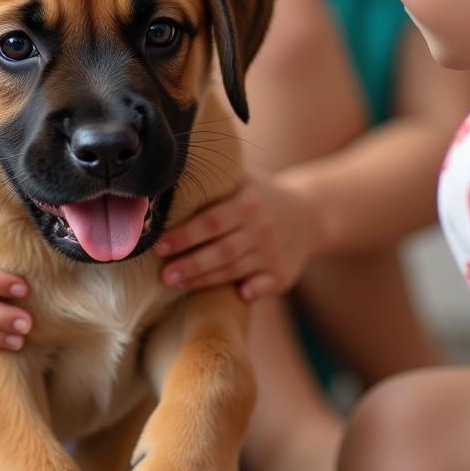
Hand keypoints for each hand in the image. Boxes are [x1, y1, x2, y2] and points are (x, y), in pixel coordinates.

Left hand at [155, 174, 315, 299]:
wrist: (310, 215)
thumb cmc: (259, 197)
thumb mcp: (242, 179)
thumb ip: (213, 179)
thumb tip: (164, 175)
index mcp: (247, 203)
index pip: (212, 221)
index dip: (185, 234)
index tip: (159, 245)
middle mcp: (261, 229)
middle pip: (222, 250)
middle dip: (191, 263)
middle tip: (164, 275)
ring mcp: (272, 253)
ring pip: (234, 270)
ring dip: (203, 280)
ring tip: (175, 284)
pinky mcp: (281, 274)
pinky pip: (265, 286)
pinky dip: (255, 290)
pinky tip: (240, 294)